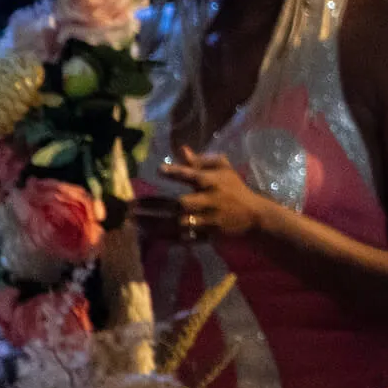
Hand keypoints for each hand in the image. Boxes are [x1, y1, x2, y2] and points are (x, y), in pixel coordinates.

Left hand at [135, 147, 266, 243]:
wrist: (254, 217)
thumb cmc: (236, 190)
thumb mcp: (225, 171)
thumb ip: (203, 161)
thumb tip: (182, 150)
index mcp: (214, 183)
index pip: (194, 176)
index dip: (177, 172)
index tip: (159, 170)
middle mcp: (210, 201)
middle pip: (181, 203)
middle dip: (156, 205)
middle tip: (133, 204)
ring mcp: (208, 220)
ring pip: (177, 223)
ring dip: (154, 222)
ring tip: (135, 220)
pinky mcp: (206, 235)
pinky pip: (182, 237)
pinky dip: (166, 237)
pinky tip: (149, 234)